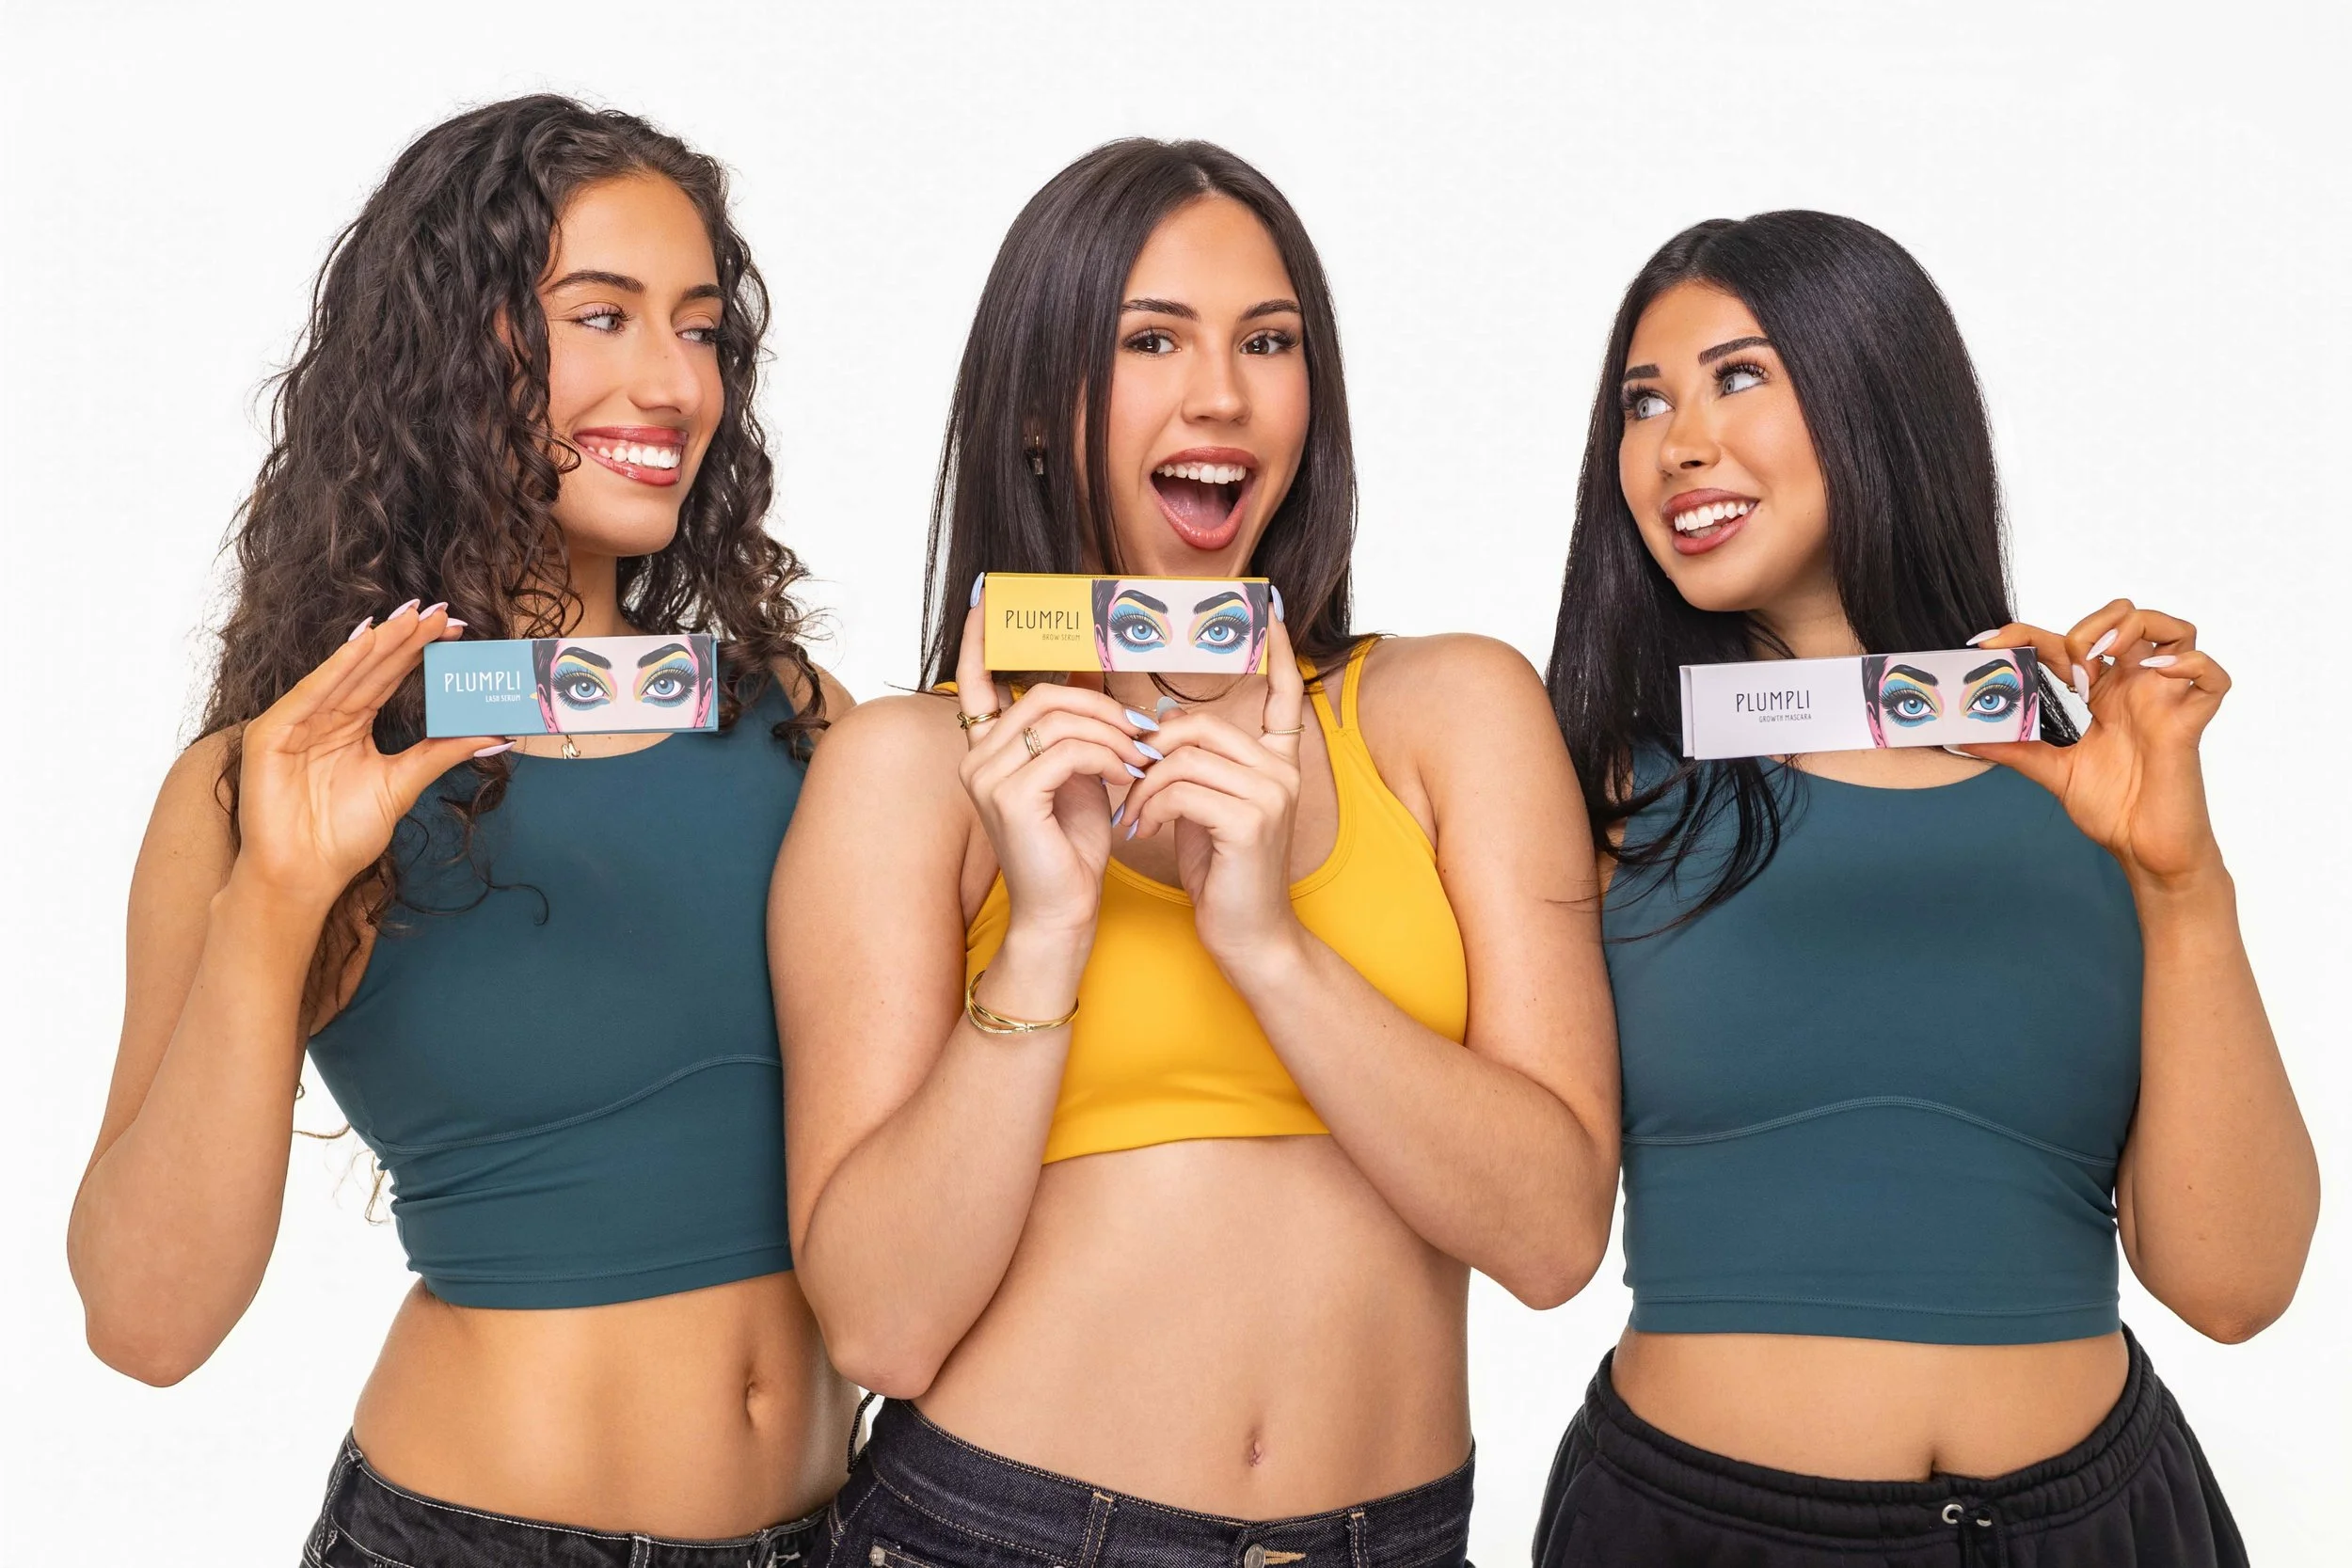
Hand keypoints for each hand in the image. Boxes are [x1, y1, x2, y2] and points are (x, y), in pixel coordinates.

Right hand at [232, 602, 495, 911]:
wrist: (304, 875)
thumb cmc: (343, 836)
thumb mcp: (403, 784)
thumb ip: (442, 753)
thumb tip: (496, 734)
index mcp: (352, 726)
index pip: (391, 679)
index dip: (421, 652)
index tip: (457, 629)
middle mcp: (325, 717)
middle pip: (372, 669)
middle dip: (406, 639)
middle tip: (442, 611)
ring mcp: (297, 722)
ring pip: (345, 675)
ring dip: (378, 644)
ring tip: (412, 618)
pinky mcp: (271, 734)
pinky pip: (310, 694)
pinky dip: (337, 669)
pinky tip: (364, 645)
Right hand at [953, 591, 1154, 947]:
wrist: (1064, 910)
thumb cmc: (1071, 845)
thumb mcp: (1079, 772)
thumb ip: (1077, 727)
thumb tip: (1093, 673)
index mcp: (987, 749)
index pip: (975, 680)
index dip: (983, 637)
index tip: (990, 595)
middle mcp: (976, 758)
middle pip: (1041, 694)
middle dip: (1099, 705)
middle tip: (1140, 730)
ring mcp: (986, 778)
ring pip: (1057, 718)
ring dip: (1111, 732)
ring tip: (1138, 758)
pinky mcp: (1008, 798)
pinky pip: (1067, 750)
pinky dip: (1106, 757)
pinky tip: (1125, 777)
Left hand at [1118, 609, 1308, 974]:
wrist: (1249, 938)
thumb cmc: (1221, 874)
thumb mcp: (1204, 809)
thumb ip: (1192, 765)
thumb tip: (1157, 721)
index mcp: (1277, 765)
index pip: (1286, 696)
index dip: (1278, 654)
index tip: (1269, 611)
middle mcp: (1281, 772)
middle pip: (1199, 728)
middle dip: (1149, 751)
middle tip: (1127, 783)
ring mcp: (1270, 794)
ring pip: (1181, 759)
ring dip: (1142, 788)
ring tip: (1134, 816)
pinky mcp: (1250, 821)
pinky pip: (1179, 789)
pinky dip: (1150, 808)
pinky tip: (1145, 832)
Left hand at [1960, 599, 2229, 885]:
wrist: (2143, 850)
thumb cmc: (2110, 807)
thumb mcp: (2050, 770)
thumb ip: (2011, 748)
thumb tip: (1962, 737)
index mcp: (2100, 695)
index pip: (2067, 643)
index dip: (2028, 633)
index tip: (1988, 644)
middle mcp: (2133, 690)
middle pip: (2127, 619)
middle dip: (2093, 623)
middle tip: (2068, 656)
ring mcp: (2164, 702)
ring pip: (2176, 632)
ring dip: (2139, 627)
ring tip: (2106, 653)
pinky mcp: (2189, 724)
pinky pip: (2212, 678)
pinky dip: (2192, 663)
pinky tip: (2157, 672)